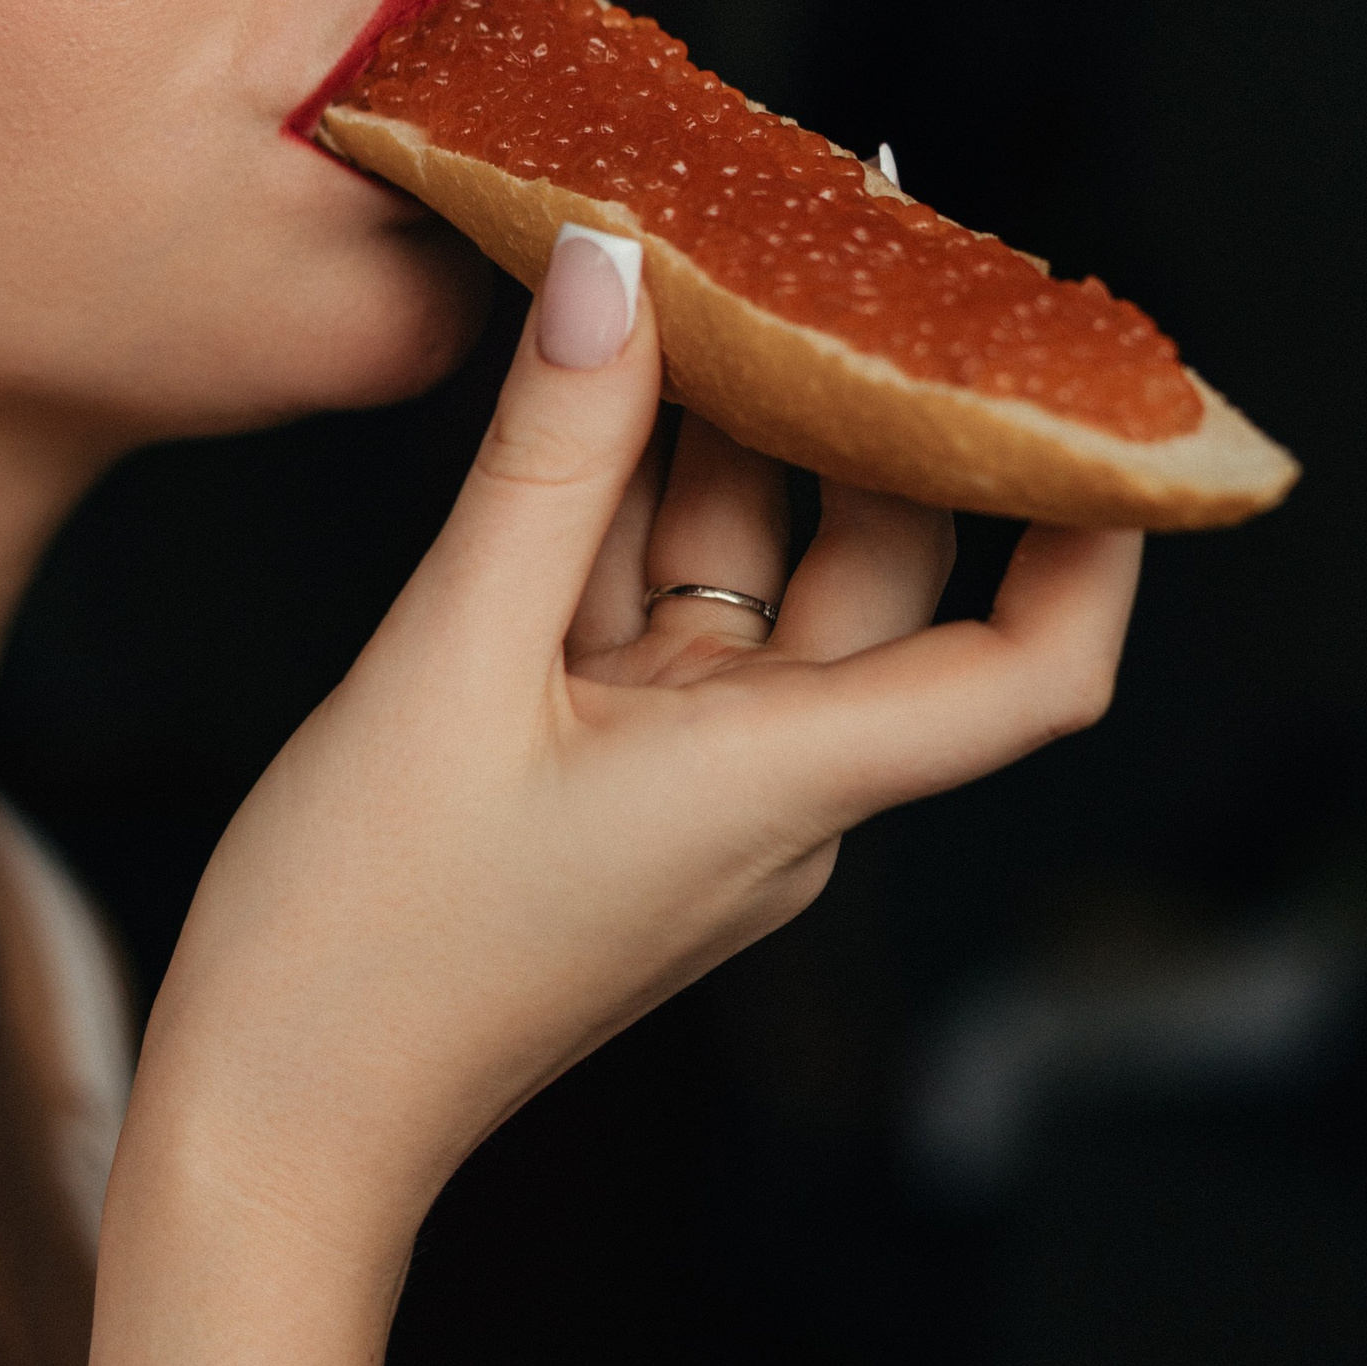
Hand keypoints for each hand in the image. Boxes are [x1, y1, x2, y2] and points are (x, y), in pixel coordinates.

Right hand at [138, 228, 1141, 1263]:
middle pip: (883, 573)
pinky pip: (660, 617)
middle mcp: (772, 787)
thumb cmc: (358, 945)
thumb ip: (546, 463)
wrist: (269, 1125)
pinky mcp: (609, 781)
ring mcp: (690, 786)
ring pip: (757, 576)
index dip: (1096, 537)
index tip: (1097, 398)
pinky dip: (634, 507)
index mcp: (782, 782)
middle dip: (871, 411)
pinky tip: (592, 388)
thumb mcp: (446, 666)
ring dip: (729, 436)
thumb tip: (612, 269)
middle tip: (839, 240)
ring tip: (697, 265)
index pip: (1032, 669)